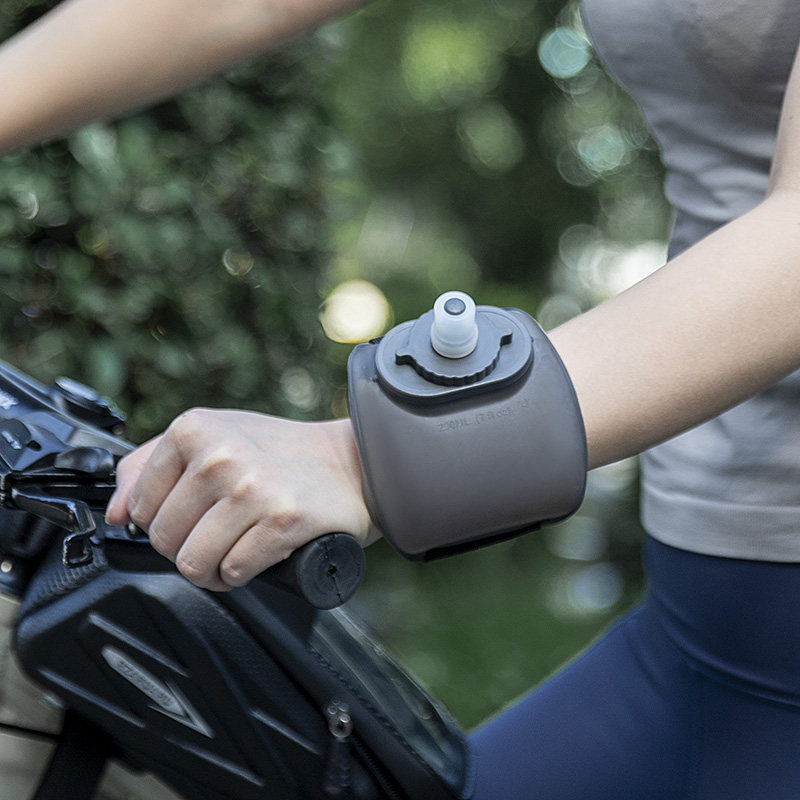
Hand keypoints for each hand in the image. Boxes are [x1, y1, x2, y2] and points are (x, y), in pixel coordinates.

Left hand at [105, 409, 378, 590]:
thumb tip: (114, 513)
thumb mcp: (215, 437)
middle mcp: (220, 454)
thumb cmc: (281, 454)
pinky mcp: (282, 518)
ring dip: (214, 569)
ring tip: (237, 549)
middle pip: (164, 540)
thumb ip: (152, 465)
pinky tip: (260, 554)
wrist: (352, 464)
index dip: (164, 523)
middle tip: (220, 536)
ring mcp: (252, 486)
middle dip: (188, 549)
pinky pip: (234, 572)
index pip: (138, 507)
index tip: (192, 518)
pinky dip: (242, 574)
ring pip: (194, 563)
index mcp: (194, 428)